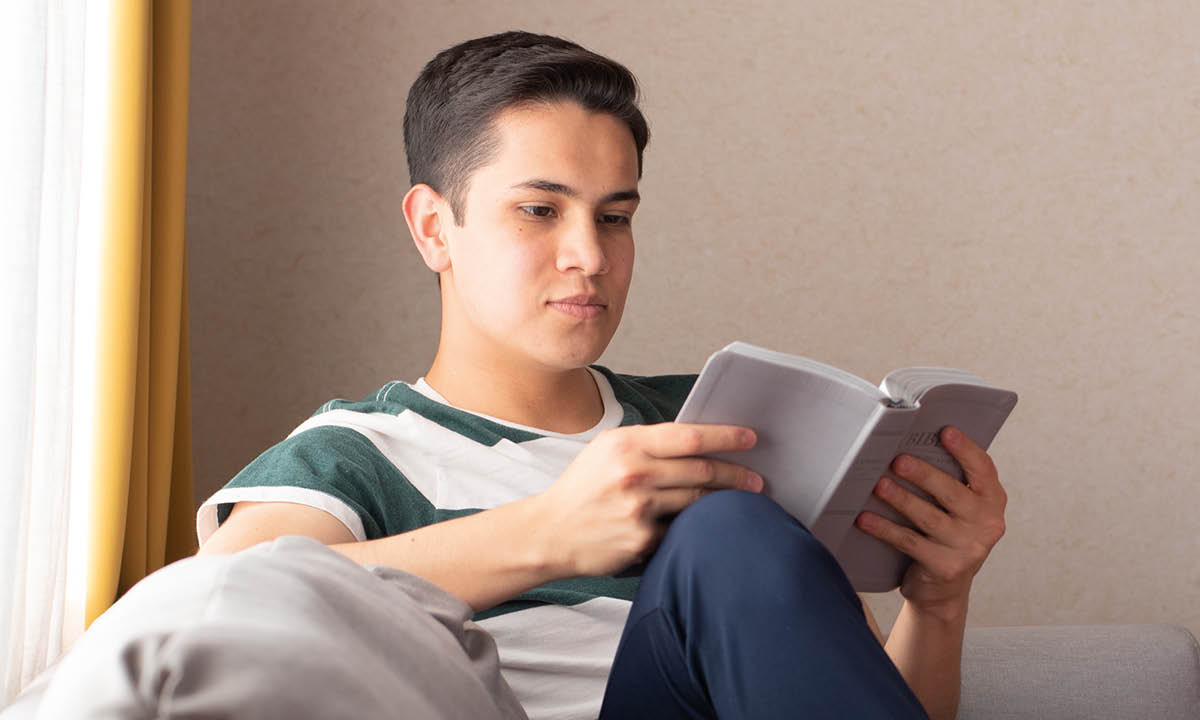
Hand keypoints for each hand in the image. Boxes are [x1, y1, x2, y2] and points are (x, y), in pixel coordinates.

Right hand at [533, 423, 761, 577]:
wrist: (549, 532)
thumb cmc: (583, 488)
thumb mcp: (607, 451)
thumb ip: (648, 444)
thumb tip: (699, 442)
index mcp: (626, 444)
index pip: (689, 436)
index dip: (726, 436)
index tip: (751, 439)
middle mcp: (633, 473)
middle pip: (702, 471)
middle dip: (737, 475)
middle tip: (758, 480)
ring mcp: (638, 509)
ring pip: (698, 502)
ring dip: (726, 501)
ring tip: (743, 501)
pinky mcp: (641, 540)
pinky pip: (681, 530)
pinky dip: (697, 527)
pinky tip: (708, 528)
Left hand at [854, 426, 1006, 616]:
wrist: (944, 590)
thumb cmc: (946, 535)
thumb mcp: (959, 509)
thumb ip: (949, 481)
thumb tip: (909, 442)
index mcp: (992, 501)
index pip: (984, 470)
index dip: (966, 449)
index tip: (944, 431)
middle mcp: (987, 524)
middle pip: (952, 493)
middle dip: (924, 475)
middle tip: (897, 460)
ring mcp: (968, 548)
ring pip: (929, 518)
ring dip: (901, 499)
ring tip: (878, 485)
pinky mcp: (946, 567)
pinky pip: (909, 542)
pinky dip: (885, 529)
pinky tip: (865, 519)